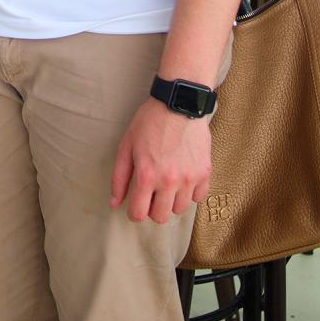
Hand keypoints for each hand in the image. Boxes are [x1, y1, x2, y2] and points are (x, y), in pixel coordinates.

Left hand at [110, 98, 212, 223]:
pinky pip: (199, 197)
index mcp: (146, 175)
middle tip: (152, 194)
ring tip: (168, 184)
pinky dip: (190, 193)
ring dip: (172, 201)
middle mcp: (169, 181)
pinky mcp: (205, 172)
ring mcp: (189, 178)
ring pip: (180, 209)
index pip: (139, 214)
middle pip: (161, 217)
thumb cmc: (149, 122)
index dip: (135, 212)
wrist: (179, 104)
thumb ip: (119, 178)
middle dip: (153, 209)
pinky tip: (183, 178)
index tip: (136, 205)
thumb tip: (114, 203)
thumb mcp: (126, 146)